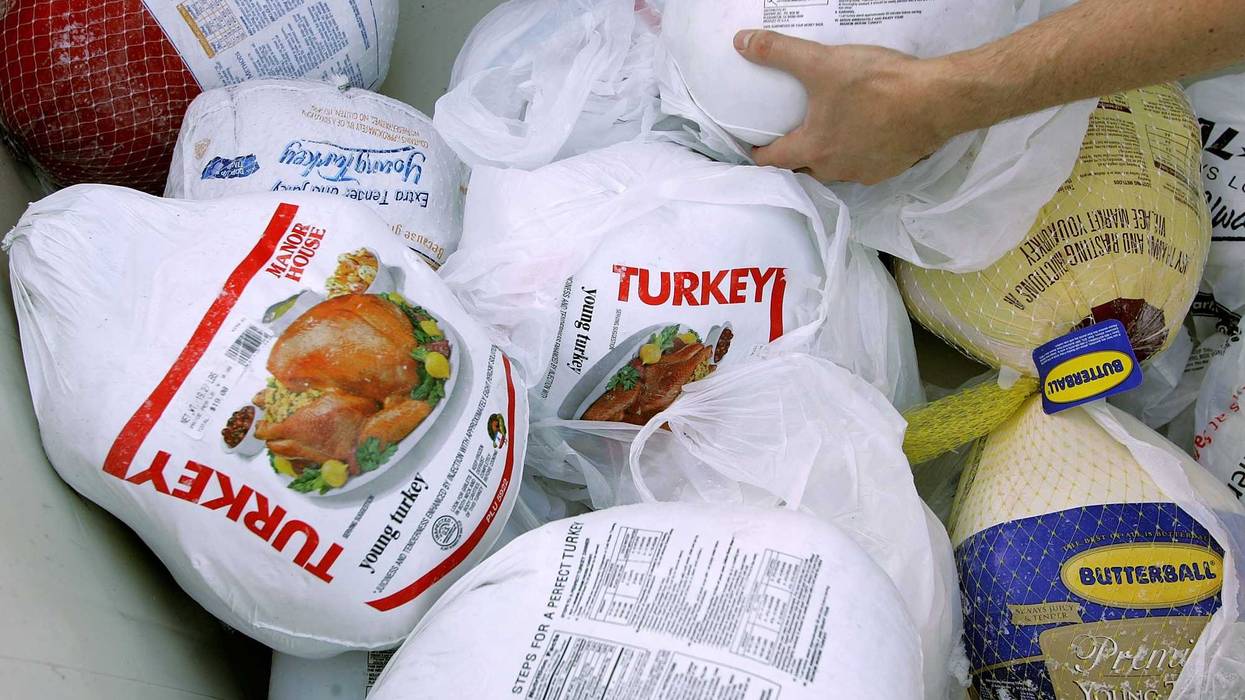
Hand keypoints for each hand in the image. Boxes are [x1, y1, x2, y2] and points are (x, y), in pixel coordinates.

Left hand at [734, 30, 960, 184]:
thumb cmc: (877, 85)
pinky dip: (857, 154)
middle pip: (804, 170)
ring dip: (826, 157)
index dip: (759, 154)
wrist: (935, 101)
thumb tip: (742, 42)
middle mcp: (836, 169)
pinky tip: (862, 135)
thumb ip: (779, 52)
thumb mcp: (822, 62)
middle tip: (787, 141)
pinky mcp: (890, 168)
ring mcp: (865, 172)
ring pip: (835, 170)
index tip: (753, 148)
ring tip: (825, 136)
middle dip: (792, 159)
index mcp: (814, 149)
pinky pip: (864, 166)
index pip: (774, 161)